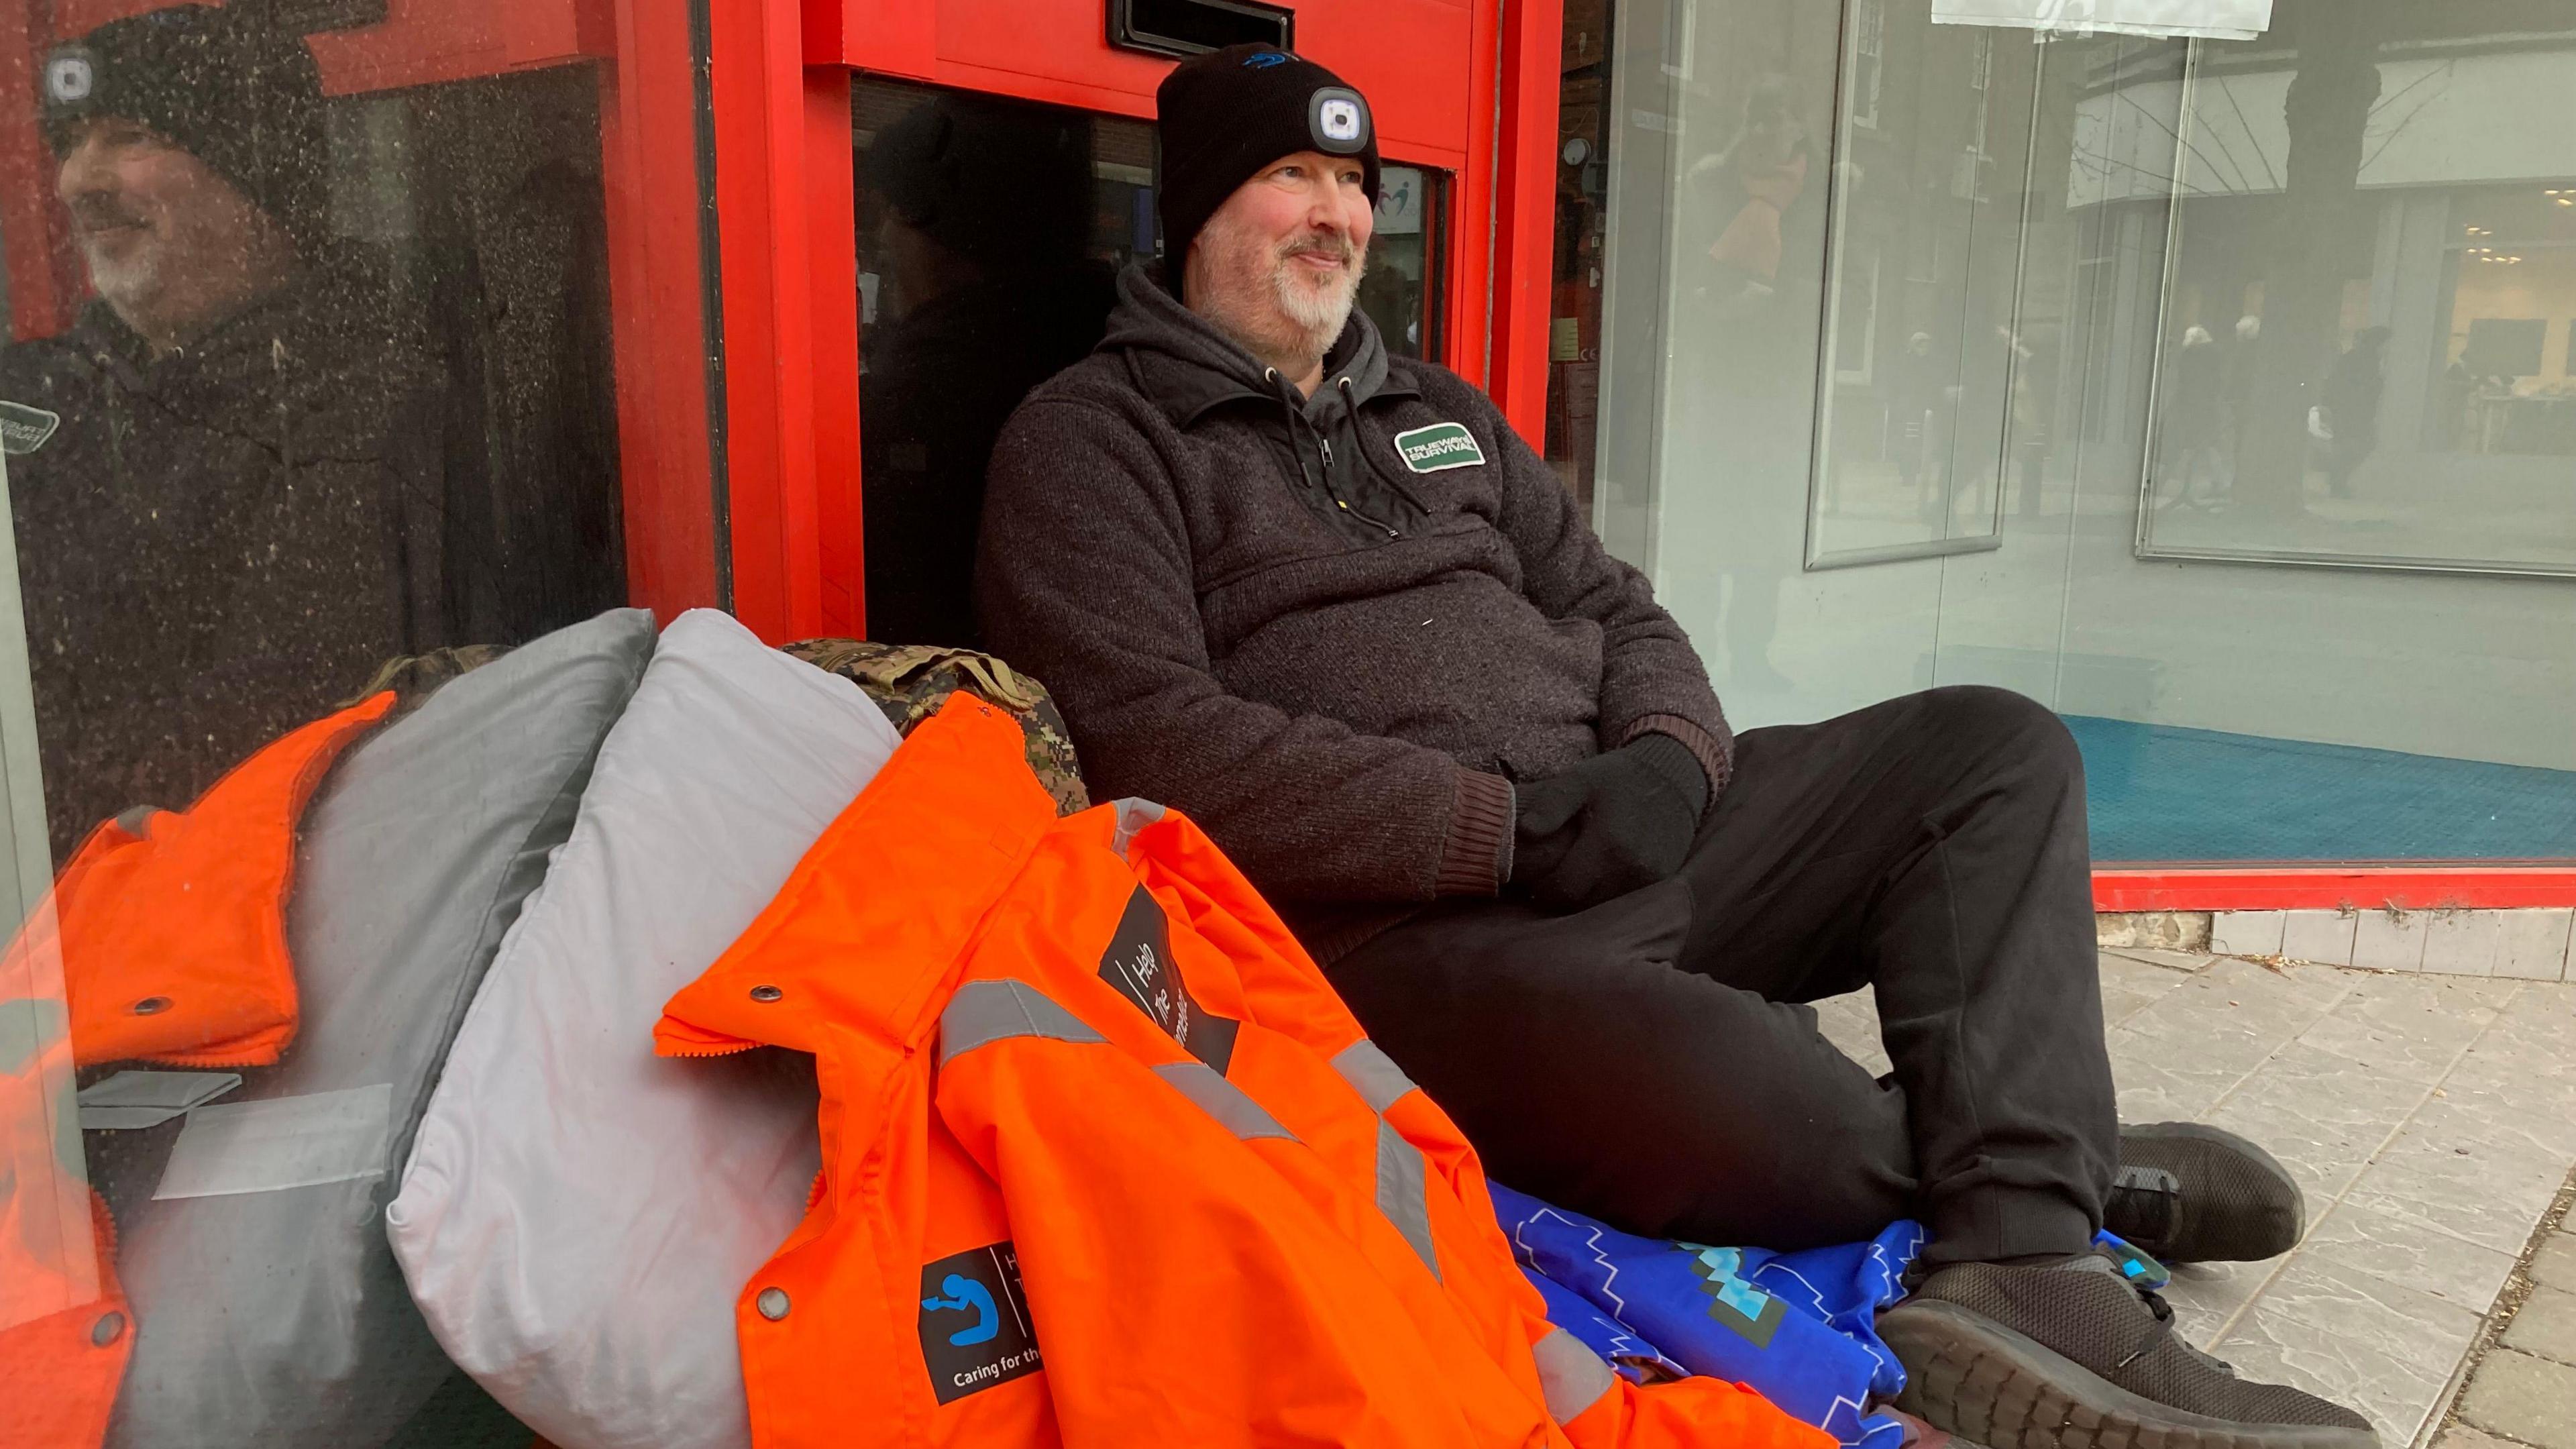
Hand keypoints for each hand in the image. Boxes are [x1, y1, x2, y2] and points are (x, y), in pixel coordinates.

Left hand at [1509, 734, 1708, 911]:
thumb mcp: (1580, 779)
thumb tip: (1525, 830)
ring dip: (1586, 895)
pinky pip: (1624, 898)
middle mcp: (1633, 868)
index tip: (1536, 877)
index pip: (1564, 889)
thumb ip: (1551, 804)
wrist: (1673, 777)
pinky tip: (1601, 872)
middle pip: (1582, 903)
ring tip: (1577, 872)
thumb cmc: (1617, 777)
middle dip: (1562, 894)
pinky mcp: (1662, 881)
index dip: (1544, 887)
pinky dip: (1608, 891)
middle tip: (1552, 876)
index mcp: (1609, 844)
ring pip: (1602, 904)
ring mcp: (1650, 878)